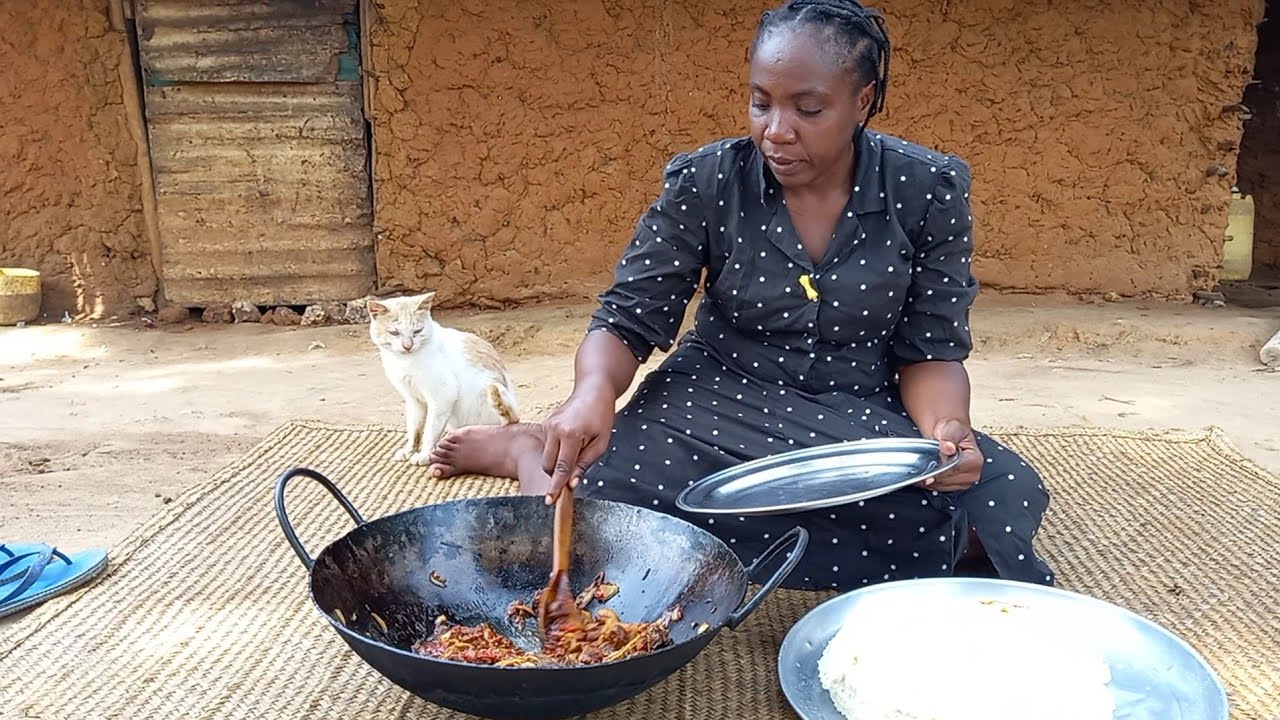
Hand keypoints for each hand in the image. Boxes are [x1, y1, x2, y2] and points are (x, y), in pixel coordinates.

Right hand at [541, 380, 615, 503]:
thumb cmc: (601, 415)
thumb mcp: (601, 443)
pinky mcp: (545, 424)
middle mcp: (554, 430)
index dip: (556, 486)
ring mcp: (547, 426)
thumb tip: (571, 484)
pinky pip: (547, 446)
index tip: (550, 501)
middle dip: (557, 474)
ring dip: (557, 463)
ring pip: (545, 457)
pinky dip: (556, 451)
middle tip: (574, 473)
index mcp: (570, 435)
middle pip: (548, 465)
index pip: (561, 468)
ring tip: (576, 451)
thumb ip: (584, 464)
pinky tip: (571, 442)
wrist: (593, 390)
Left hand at [923, 418, 982, 491]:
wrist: (949, 432)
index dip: (939, 470)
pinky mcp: (956, 486)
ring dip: (931, 479)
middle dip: (933, 474)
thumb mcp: (951, 429)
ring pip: (941, 486)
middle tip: (922, 466)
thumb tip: (948, 448)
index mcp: (975, 460)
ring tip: (924, 469)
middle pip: (947, 481)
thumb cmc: (952, 430)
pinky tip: (926, 474)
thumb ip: (948, 438)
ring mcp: (965, 482)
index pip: (953, 471)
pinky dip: (931, 482)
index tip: (927, 468)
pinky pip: (940, 488)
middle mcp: (973, 474)